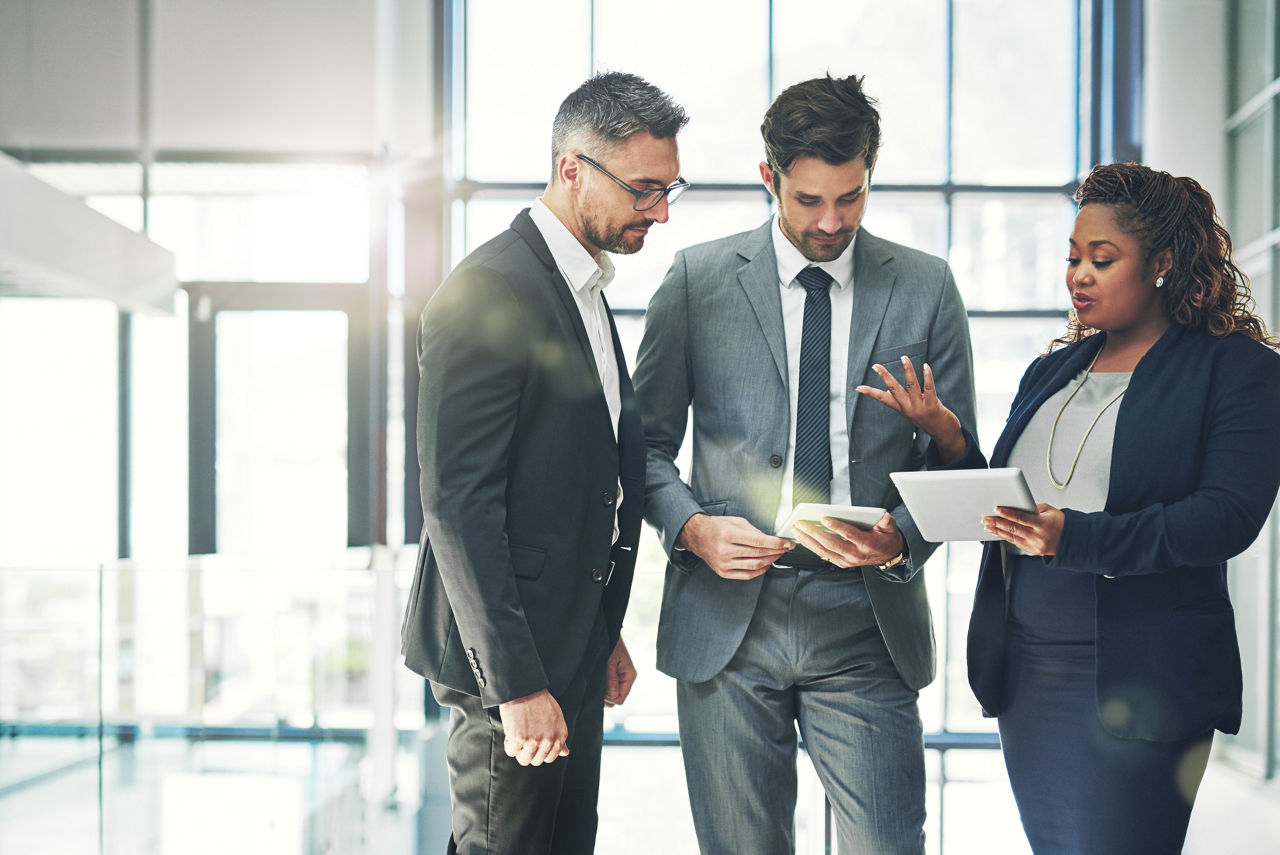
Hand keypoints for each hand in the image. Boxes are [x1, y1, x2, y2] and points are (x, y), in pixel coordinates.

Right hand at [499, 689, 569, 766]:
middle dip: (528, 752)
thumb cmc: (540, 701)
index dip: (539, 751)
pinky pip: (511, 751)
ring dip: (518, 750)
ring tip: (517, 735)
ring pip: (523, 759)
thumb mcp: (556, 718)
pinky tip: (511, 732)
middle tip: (524, 738)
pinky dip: (509, 744)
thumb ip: (560, 737)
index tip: (533, 743)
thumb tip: (565, 753)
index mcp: (560, 735)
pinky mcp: (520, 738)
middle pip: (536, 761)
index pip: (550, 757)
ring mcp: (534, 739)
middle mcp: (549, 739)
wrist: (525, 688)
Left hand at [604, 635, 636, 707]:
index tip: (601, 692)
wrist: (609, 635)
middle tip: (597, 686)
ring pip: (611, 695)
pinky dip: (602, 688)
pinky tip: (597, 680)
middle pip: (616, 699)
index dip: (611, 698)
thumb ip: (611, 679)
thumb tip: (613, 696)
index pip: (621, 698)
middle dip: (606, 697)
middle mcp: (625, 680)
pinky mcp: (613, 677)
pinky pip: (608, 689)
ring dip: (603, 692)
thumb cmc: (611, 645)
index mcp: (629, 676)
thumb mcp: (610, 662)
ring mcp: (619, 679)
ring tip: (597, 681)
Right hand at [678, 513, 793, 579]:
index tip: (786, 543)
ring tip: (777, 555)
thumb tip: (771, 539)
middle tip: (785, 548)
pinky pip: (747, 575)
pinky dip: (760, 571)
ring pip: (755, 565)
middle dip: (776, 551)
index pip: (758, 541)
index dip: (775, 543)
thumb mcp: (735, 521)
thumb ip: (753, 531)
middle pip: (758, 554)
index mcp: (728, 534)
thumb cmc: (717, 527)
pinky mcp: (723, 572)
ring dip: (770, 561)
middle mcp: (725, 550)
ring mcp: (724, 563)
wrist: (697, 537)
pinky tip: (766, 564)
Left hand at [792, 511, 904, 567]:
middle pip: (832, 544)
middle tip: (801, 523)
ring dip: (808, 540)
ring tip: (796, 529)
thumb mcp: (890, 529)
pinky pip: (823, 555)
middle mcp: (855, 555)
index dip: (837, 527)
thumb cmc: (885, 539)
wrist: (887, 556)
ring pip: (824, 551)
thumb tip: (884, 516)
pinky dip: (811, 546)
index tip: (824, 519)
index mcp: (866, 544)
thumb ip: (886, 522)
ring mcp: (847, 561)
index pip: (849, 535)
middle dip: (815, 533)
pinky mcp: (841, 563)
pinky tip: (802, 538)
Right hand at [856, 356, 965, 461]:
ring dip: (907, 370)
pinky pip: (929, 388)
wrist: (943, 434)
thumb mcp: (910, 412)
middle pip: (894, 389)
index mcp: (901, 408)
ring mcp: (920, 407)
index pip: (883, 399)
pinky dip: (927, 376)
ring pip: (911, 385)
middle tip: (876, 366)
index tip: (858, 387)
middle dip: (884, 377)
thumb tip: (889, 390)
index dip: (870, 393)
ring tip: (903, 358)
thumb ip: (901, 400)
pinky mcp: (933, 405)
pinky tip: (925, 366)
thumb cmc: (927, 420)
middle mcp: (908, 408)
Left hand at [983, 504, 1063, 555]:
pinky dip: (1004, 536)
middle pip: (1013, 528)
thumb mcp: (1049, 511)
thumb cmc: (1060, 523)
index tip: (996, 509)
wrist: (1070, 540)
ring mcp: (1034, 545)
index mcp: (1043, 525)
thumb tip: (1016, 507)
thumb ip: (1033, 508)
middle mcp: (1038, 536)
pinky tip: (996, 531)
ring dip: (997, 530)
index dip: (1007, 513)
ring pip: (1011, 536)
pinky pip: (1014, 542)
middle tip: (986, 518)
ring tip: (987, 524)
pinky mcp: (1031, 550)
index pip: (1021, 518)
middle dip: (997, 522)